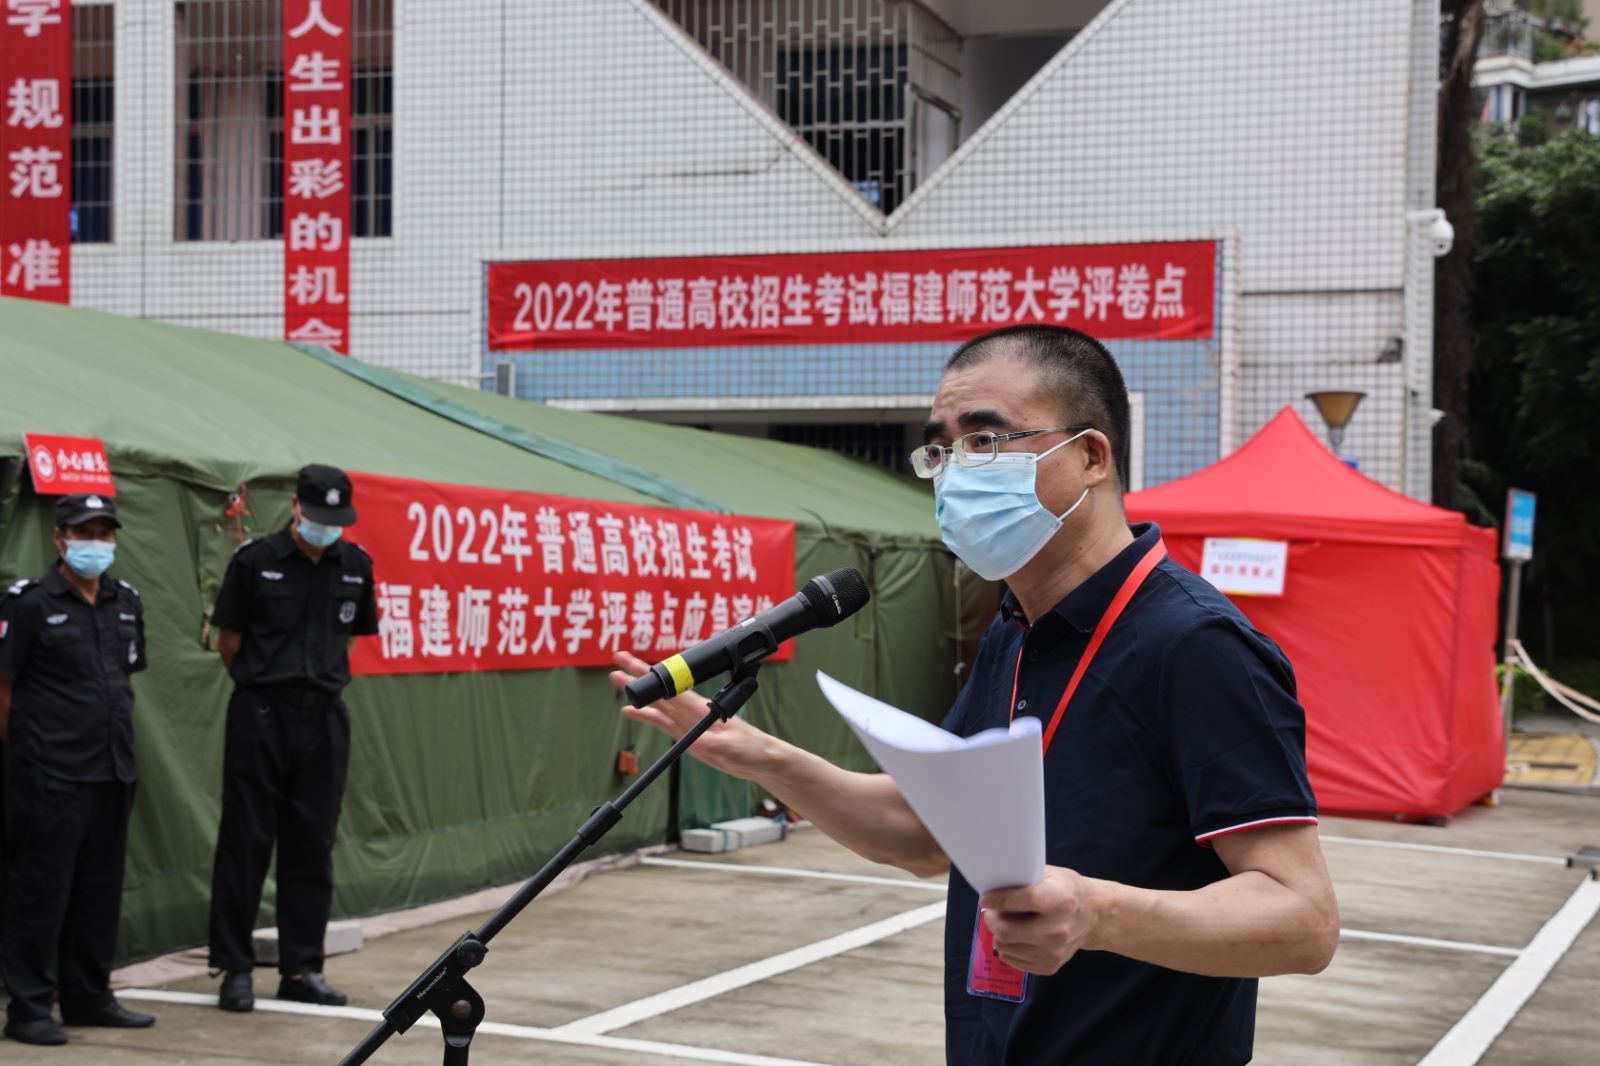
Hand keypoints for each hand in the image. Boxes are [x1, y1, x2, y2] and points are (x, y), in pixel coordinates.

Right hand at [609, 651, 770, 778]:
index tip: (630, 662)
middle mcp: (690, 710)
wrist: (757, 758)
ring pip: (657, 703)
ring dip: (637, 693)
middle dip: (637, 676)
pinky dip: (645, 715)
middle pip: (658, 690)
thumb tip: (695, 740)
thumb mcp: (730, 748)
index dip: (648, 674)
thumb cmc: (749, 748)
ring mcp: (686, 721)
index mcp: (698, 707)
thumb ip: (711, 743)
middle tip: (616, 662)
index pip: (668, 687)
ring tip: (617, 681)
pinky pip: (661, 722)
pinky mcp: (686, 734)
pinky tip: (630, 712)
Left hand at [980, 866, 1103, 974]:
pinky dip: (1008, 948)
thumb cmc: (1067, 890)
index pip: (1025, 900)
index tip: (985, 898)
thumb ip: (1025, 878)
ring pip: (1006, 948)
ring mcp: (1054, 951)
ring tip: (1006, 922)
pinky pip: (1013, 960)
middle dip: (992, 920)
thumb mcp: (1051, 874)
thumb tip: (993, 885)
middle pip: (1007, 931)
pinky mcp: (1050, 966)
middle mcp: (1058, 929)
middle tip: (991, 912)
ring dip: (998, 934)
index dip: (999, 899)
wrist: (1093, 916)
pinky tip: (1016, 937)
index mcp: (1060, 899)